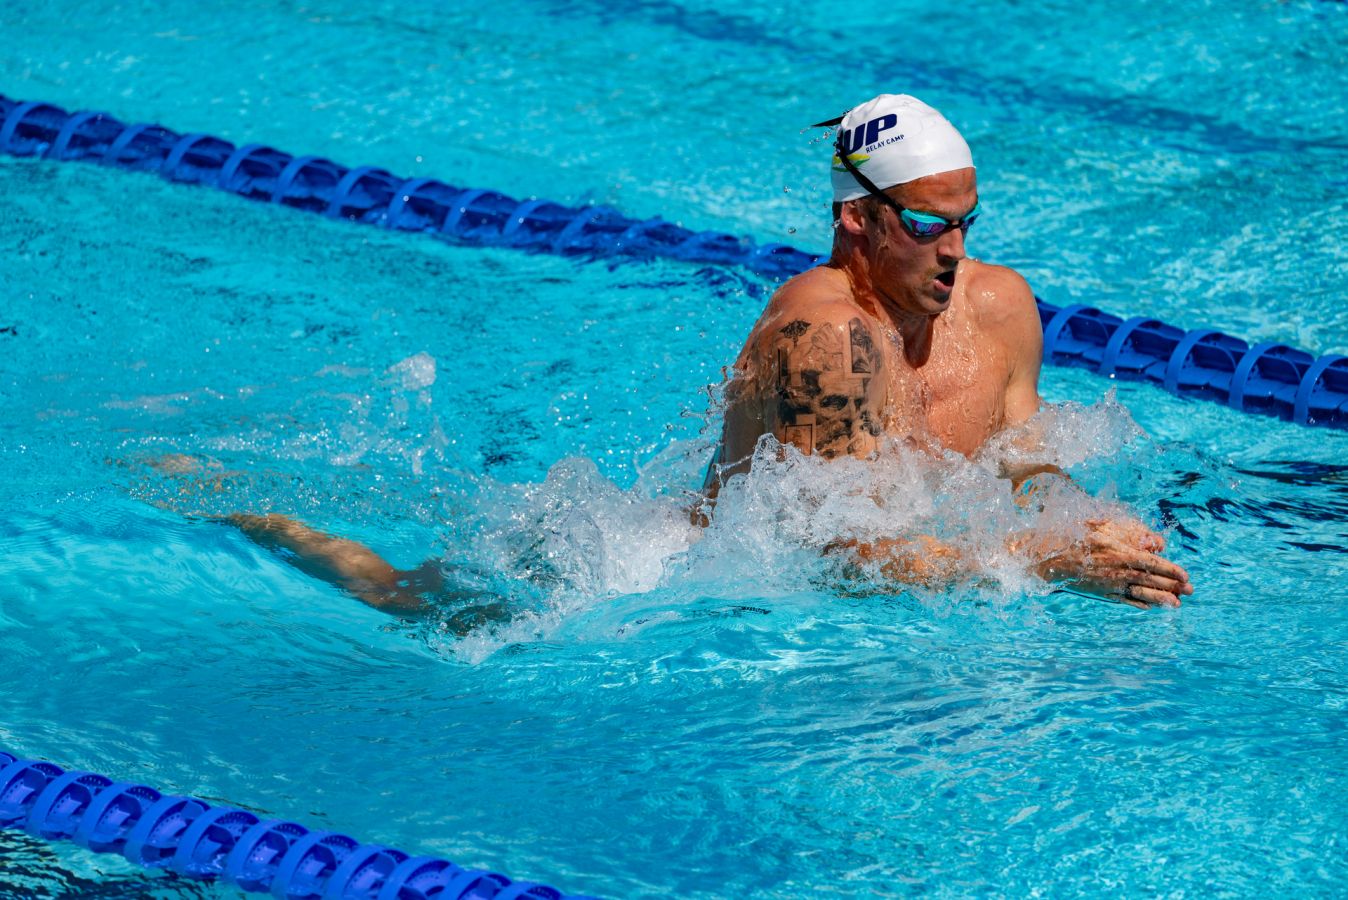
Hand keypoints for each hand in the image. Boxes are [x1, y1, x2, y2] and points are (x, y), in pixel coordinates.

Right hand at [1020, 518, 1193, 608]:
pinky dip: (1138, 604)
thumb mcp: (1102, 528)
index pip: (1152, 564)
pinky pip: (1123, 600)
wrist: (1049, 558)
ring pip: (1141, 594)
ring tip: (1176, 604)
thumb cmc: (1074, 537)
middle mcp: (1117, 572)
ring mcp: (1109, 585)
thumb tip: (1155, 543)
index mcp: (1120, 553)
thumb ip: (1129, 534)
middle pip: (1151, 580)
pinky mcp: (1101, 593)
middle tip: (1190, 591)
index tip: (1186, 575)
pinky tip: (1149, 607)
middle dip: (1173, 586)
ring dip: (1161, 599)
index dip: (1171, 570)